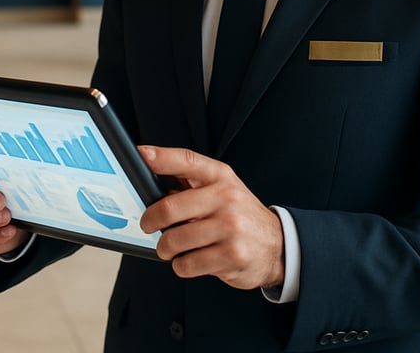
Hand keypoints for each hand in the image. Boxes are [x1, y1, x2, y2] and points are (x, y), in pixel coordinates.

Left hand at [138, 146, 284, 289]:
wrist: (278, 246)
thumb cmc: (240, 214)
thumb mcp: (223, 188)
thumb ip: (191, 181)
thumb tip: (152, 178)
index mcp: (220, 177)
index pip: (187, 160)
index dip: (162, 157)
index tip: (142, 154)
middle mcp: (226, 198)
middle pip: (169, 208)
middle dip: (150, 221)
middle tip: (148, 225)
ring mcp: (230, 227)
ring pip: (174, 240)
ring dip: (166, 248)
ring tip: (174, 247)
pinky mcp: (231, 256)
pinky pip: (187, 264)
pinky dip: (182, 265)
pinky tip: (193, 259)